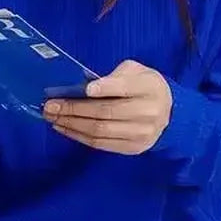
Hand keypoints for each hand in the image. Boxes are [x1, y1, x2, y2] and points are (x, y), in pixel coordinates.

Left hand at [42, 60, 172, 152]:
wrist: (170, 114)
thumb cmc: (145, 87)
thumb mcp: (137, 71)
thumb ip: (116, 75)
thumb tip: (84, 86)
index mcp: (149, 87)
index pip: (124, 88)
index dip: (104, 88)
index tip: (84, 89)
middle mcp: (147, 112)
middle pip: (105, 112)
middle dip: (73, 109)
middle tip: (50, 105)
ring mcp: (141, 134)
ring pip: (99, 131)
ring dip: (71, 124)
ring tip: (52, 117)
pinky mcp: (132, 148)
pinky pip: (100, 144)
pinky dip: (78, 136)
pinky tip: (64, 128)